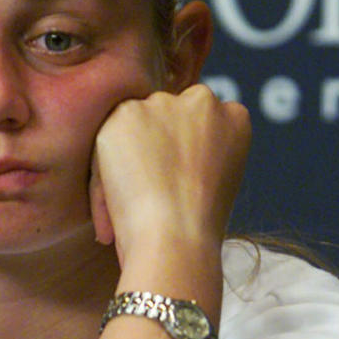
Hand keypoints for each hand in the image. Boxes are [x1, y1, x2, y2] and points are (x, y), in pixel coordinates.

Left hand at [89, 84, 249, 266]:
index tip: (175, 183)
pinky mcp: (126, 112)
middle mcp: (203, 101)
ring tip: (133, 202)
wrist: (175, 237)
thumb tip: (170, 153)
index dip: (181, 154)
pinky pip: (105, 140)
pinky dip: (102, 172)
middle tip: (151, 192)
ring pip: (134, 126)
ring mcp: (163, 103)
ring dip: (127, 157)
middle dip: (154, 146)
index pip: (199, 123)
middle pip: (166, 116)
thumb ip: (202, 153)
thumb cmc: (197, 228)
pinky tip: (115, 201)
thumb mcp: (220, 182)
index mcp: (235, 117)